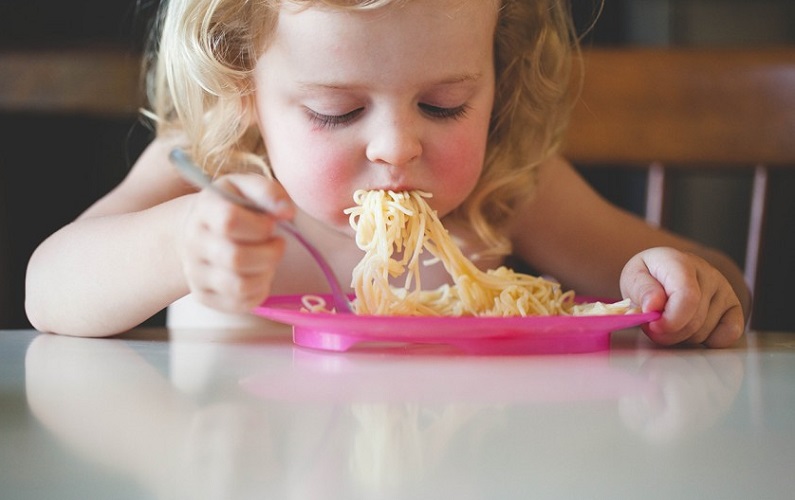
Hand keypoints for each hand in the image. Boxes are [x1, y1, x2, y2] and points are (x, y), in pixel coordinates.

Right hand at [179, 173, 294, 312]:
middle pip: (236, 259)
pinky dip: (260, 290)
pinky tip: (259, 274)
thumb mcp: (247, 187)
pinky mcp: (203, 296)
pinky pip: (240, 303)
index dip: (260, 226)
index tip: (271, 224)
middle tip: (277, 244)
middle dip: (270, 254)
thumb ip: (268, 192)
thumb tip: (286, 211)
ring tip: (268, 260)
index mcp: (205, 209)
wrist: (201, 230)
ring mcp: (195, 273)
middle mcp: (194, 242)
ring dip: (266, 273)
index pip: (229, 221)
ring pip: (239, 286)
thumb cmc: (234, 207)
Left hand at [619, 247, 744, 346]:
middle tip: (655, 326)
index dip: (671, 320)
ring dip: (683, 336)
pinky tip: (693, 329)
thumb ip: (641, 291)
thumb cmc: (648, 276)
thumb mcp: (633, 278)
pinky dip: (710, 340)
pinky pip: (730, 333)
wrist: (663, 272)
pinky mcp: (734, 305)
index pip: (688, 297)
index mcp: (681, 262)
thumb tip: (652, 306)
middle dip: (670, 332)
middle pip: (695, 320)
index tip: (654, 327)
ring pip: (705, 331)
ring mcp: (724, 289)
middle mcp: (708, 273)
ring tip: (671, 321)